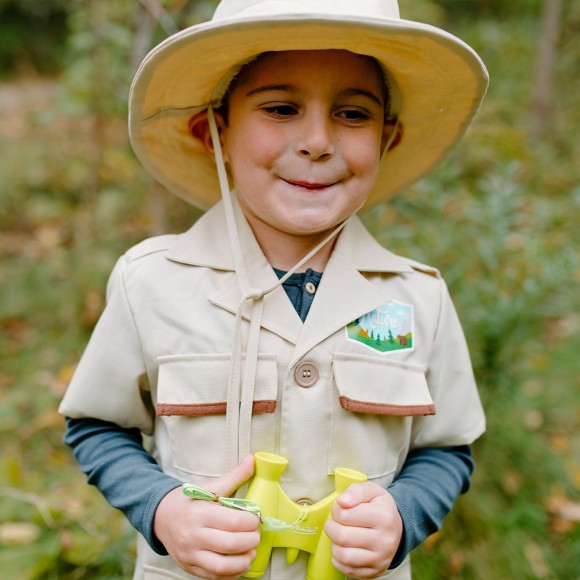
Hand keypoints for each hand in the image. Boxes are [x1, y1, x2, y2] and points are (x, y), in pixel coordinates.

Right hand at [154, 455, 259, 578]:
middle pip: (231, 544)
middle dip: (251, 540)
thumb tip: (252, 461)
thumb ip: (234, 476)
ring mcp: (189, 554)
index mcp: (199, 513)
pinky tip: (241, 563)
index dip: (251, 522)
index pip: (233, 522)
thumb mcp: (209, 486)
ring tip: (251, 552)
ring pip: (222, 566)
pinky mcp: (189, 567)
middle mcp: (192, 535)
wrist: (161, 516)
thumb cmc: (189, 501)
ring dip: (244, 561)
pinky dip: (232, 573)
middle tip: (257, 534)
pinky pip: (214, 576)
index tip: (257, 517)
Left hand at [324, 482, 402, 578]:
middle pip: (342, 537)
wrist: (397, 528)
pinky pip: (347, 570)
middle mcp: (385, 540)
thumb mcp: (371, 490)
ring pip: (343, 556)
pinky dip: (338, 559)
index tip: (340, 509)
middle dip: (331, 527)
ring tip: (339, 536)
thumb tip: (342, 502)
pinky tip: (344, 548)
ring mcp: (380, 559)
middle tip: (334, 523)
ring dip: (334, 544)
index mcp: (384, 517)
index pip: (345, 515)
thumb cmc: (379, 507)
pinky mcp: (375, 572)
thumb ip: (356, 491)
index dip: (336, 510)